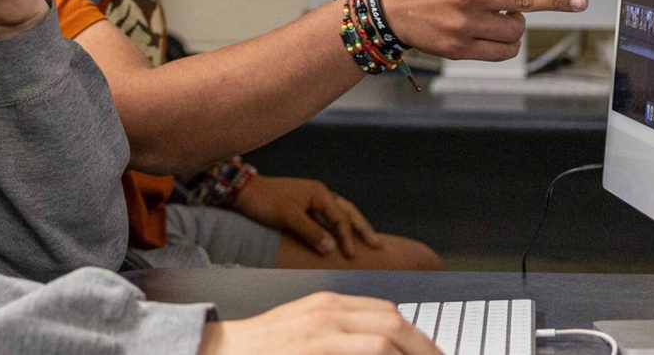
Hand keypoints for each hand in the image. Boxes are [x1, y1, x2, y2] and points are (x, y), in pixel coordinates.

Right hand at [200, 292, 440, 354]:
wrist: (226, 350)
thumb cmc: (264, 347)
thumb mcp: (305, 328)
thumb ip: (337, 332)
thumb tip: (374, 344)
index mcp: (327, 303)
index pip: (386, 311)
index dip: (414, 333)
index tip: (428, 351)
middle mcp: (328, 311)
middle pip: (393, 322)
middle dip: (423, 345)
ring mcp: (322, 331)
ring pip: (385, 339)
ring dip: (410, 353)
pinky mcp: (316, 348)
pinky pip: (369, 352)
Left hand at [230, 175, 382, 259]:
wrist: (243, 191)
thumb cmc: (264, 201)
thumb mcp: (287, 216)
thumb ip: (310, 232)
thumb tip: (331, 248)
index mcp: (319, 193)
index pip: (340, 218)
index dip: (347, 237)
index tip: (351, 255)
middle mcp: (319, 194)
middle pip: (347, 211)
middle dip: (362, 227)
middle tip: (377, 243)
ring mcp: (312, 199)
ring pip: (339, 213)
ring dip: (352, 226)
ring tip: (367, 239)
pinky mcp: (304, 206)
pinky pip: (327, 217)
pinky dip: (336, 227)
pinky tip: (340, 237)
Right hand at [376, 0, 584, 60]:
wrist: (389, 7)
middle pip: (525, 0)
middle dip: (559, 1)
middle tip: (580, 2)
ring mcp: (463, 23)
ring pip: (516, 29)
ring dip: (518, 23)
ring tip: (501, 15)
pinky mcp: (459, 48)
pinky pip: (503, 51)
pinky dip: (508, 43)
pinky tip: (497, 32)